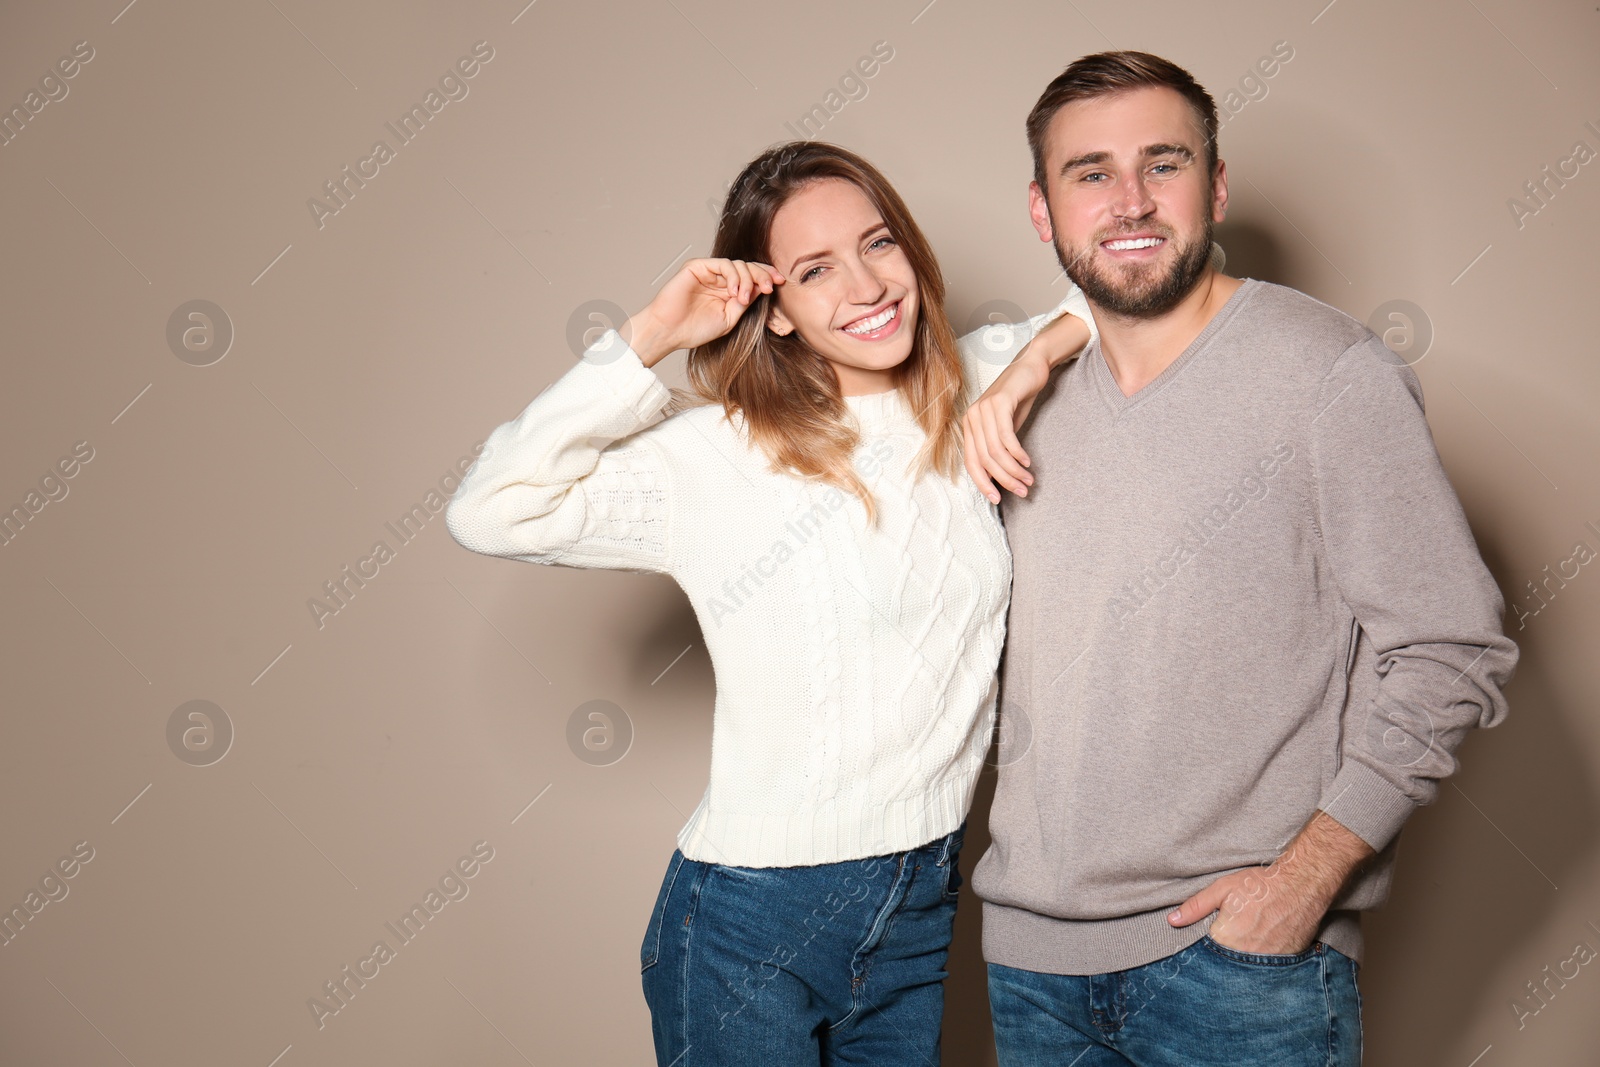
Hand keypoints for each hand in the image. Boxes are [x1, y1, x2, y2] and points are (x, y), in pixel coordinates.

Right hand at [621, 258, 783, 366]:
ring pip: (738, 265)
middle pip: (748, 267)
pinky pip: (723, 264)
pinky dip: (734, 276)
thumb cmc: (695, 329)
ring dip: (748, 279)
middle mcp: (719, 279)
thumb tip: (761, 288)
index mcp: (727, 290)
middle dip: (762, 275)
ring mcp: (708, 271)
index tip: (781, 282)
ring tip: (745, 297)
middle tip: (769, 288)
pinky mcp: (697, 266)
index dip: (766, 277)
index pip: (751, 277)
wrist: (669, 332)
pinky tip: (736, 291)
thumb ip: (744, 302)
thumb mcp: (730, 318)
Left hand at [961, 312, 1089, 503]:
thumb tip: (999, 478)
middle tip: (1021, 491)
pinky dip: (1017, 453)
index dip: (983, 483)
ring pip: (995, 451)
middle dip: (1003, 480)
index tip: (997, 500)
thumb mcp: (1005, 428)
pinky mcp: (999, 402)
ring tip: (1028, 479)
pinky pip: (1005, 436)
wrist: (1031, 367)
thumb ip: (998, 450)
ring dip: (1013, 469)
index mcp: (969, 426)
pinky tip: (1027, 461)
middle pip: (984, 460)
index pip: (971, 462)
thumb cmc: (1018, 399)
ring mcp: (983, 408)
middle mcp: (972, 417)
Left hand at [1168, 858, 1325, 954]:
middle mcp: (1247, 955)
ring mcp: (1269, 961)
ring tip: (1245, 945)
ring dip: (1243, 963)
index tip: (1204, 949)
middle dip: (1222, 961)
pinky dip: (1264, 963)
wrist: (1301, 885)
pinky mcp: (1287, 961)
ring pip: (1248, 970)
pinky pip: (1270, 969)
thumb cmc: (1260, 885)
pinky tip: (1262, 949)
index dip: (1204, 954)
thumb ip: (1196, 906)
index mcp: (1227, 939)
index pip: (1207, 957)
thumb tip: (1172, 920)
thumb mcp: (1223, 889)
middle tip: (1229, 942)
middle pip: (1227, 966)